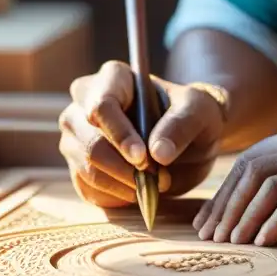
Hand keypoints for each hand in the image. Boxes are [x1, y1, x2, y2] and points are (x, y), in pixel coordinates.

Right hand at [58, 60, 226, 207]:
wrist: (190, 140)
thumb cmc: (191, 115)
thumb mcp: (199, 111)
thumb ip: (181, 125)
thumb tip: (158, 152)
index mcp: (113, 78)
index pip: (102, 105)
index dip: (120, 134)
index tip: (143, 158)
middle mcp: (85, 103)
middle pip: (90, 141)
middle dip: (124, 167)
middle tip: (158, 178)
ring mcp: (77, 136)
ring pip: (86, 169)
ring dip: (123, 184)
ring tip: (155, 184)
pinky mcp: (79, 166)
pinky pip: (88, 189)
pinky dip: (116, 197)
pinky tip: (138, 190)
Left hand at [192, 116, 276, 245]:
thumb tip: (276, 184)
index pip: (252, 158)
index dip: (227, 188)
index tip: (213, 215)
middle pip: (249, 171)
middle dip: (225, 205)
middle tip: (211, 235)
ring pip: (265, 187)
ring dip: (242, 218)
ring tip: (231, 242)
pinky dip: (271, 223)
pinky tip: (262, 241)